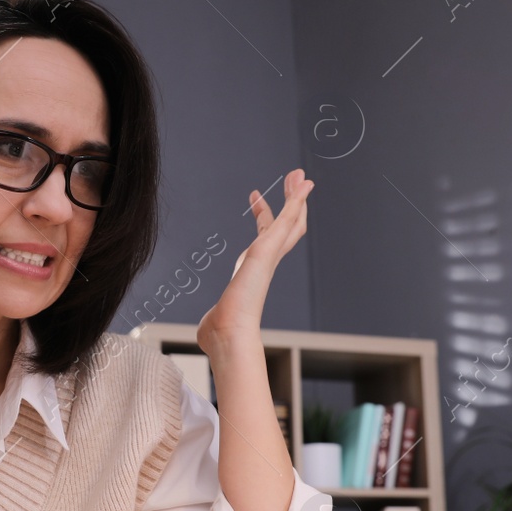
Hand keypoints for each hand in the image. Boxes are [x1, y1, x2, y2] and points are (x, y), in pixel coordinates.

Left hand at [196, 169, 312, 351]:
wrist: (228, 335)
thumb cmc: (220, 331)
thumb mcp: (216, 317)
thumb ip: (216, 317)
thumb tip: (209, 328)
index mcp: (253, 271)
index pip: (265, 238)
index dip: (264, 217)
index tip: (256, 199)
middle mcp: (266, 262)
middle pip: (286, 226)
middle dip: (290, 202)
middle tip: (294, 180)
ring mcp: (270, 255)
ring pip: (290, 220)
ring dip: (295, 196)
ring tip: (298, 175)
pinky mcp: (268, 250)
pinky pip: (286, 219)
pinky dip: (295, 201)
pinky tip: (302, 185)